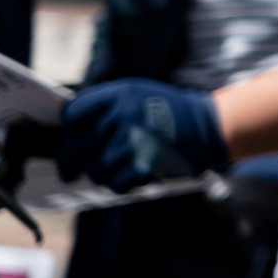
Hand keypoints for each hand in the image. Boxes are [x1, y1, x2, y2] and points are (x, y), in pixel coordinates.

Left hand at [57, 79, 227, 192]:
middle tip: (69, 173)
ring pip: (95, 170)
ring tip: (117, 168)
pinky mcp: (146, 163)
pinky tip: (132, 174)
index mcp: (120, 93)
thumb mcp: (139, 93)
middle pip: (74, 147)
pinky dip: (121, 184)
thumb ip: (105, 106)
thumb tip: (67, 129)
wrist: (210, 126)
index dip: (68, 128)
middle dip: (69, 164)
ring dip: (101, 175)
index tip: (71, 137)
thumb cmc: (171, 112)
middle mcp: (124, 113)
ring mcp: (135, 139)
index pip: (72, 114)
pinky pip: (115, 184)